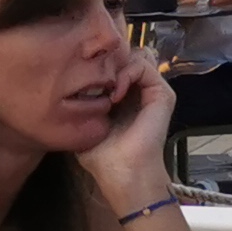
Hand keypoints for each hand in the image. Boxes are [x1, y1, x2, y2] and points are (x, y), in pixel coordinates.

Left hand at [86, 47, 176, 207]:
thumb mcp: (86, 126)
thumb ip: (84, 107)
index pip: (117, 66)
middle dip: (110, 62)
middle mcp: (141, 91)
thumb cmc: (103, 157)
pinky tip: (115, 93)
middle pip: (128, 57)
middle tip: (96, 78)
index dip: (101, 65)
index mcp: (126, 99)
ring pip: (136, 57)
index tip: (85, 77)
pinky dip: (127, 73)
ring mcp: (153, 92)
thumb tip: (69, 89)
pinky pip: (144, 66)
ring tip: (107, 90)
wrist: (124, 173)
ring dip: (117, 68)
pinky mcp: (162, 94)